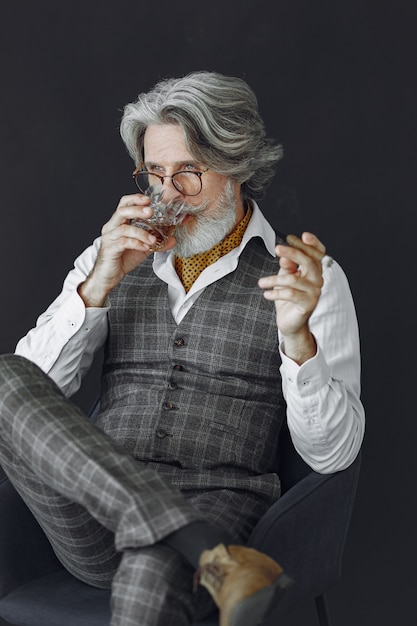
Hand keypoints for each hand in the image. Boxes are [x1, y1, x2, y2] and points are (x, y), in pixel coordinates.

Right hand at [78, 193, 175, 306]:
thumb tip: (172, 239)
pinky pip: (123, 242)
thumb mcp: (143, 248)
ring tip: (153, 240)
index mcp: (119, 223)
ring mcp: (109, 238)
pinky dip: (136, 244)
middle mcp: (112, 227)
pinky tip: (145, 247)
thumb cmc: (123, 259)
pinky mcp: (110, 249)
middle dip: (137, 210)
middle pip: (122, 211)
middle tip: (151, 212)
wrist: (109, 276)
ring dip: (141, 232)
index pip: (124, 204)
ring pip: (124, 228)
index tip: (148, 199)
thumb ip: (156, 242)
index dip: (135, 199)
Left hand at [258, 232, 325, 363]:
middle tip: (276, 248)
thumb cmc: (287, 297)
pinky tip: (266, 294)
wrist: (289, 322)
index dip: (309, 243)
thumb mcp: (284, 277)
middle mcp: (318, 280)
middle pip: (310, 262)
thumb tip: (284, 254)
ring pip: (294, 279)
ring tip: (261, 283)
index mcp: (314, 271)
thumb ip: (287, 265)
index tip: (292, 236)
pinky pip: (290, 294)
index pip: (318, 253)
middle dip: (293, 252)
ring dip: (274, 279)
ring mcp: (314, 293)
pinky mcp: (308, 305)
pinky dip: (275, 293)